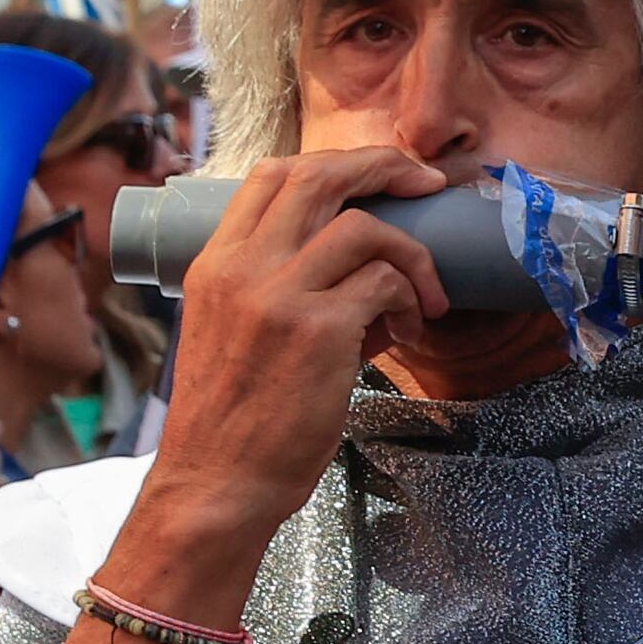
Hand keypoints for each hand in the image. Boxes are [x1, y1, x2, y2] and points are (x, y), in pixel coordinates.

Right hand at [111, 146, 446, 610]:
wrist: (216, 481)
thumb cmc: (235, 418)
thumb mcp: (235, 332)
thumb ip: (282, 289)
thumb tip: (367, 269)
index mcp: (214, 264)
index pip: (271, 176)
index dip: (336, 162)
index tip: (383, 174)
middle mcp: (240, 269)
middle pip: (318, 178)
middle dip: (385, 167)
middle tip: (428, 185)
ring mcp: (277, 296)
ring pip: (365, 229)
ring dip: (412, 256)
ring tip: (420, 303)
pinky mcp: (318, 331)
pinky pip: (384, 283)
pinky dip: (408, 301)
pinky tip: (404, 333)